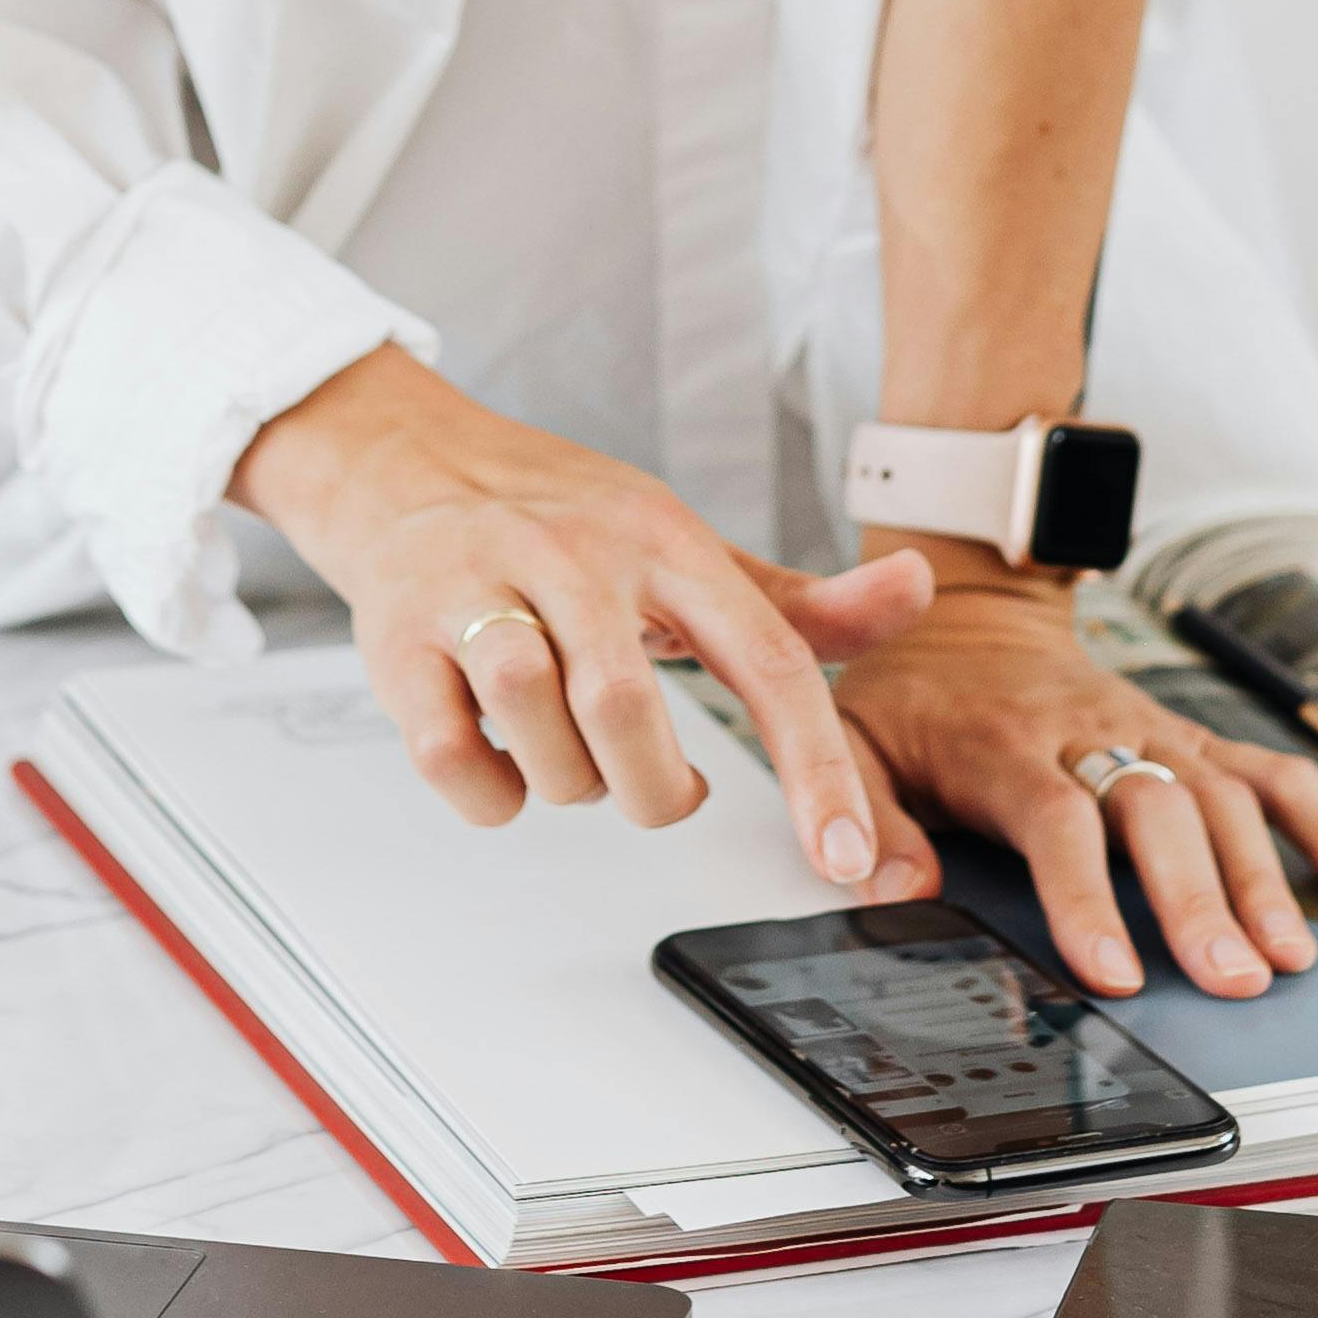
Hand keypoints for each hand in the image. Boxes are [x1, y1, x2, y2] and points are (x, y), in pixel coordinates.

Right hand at [236, 349, 936, 885]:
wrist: (404, 460)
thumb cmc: (560, 519)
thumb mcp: (689, 549)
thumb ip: (803, 602)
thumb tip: (917, 589)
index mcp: (665, 540)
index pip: (767, 658)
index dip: (815, 769)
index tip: (844, 857)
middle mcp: (574, 556)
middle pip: (628, 709)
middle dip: (653, 791)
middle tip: (655, 787)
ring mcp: (478, 591)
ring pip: (537, 728)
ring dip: (569, 782)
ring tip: (572, 756)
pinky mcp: (400, 640)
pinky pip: (451, 758)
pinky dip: (491, 795)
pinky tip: (503, 765)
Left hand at [833, 551, 1317, 1001]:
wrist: (966, 620)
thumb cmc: (911, 701)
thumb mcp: (855, 746)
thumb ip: (869, 819)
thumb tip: (894, 891)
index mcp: (1004, 743)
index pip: (1057, 819)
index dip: (1088, 896)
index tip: (1115, 972)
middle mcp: (1092, 730)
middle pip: (1160, 809)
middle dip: (1201, 898)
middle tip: (1234, 979)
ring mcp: (1153, 728)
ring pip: (1225, 795)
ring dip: (1266, 877)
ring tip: (1290, 958)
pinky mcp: (1191, 735)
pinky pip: (1272, 771)